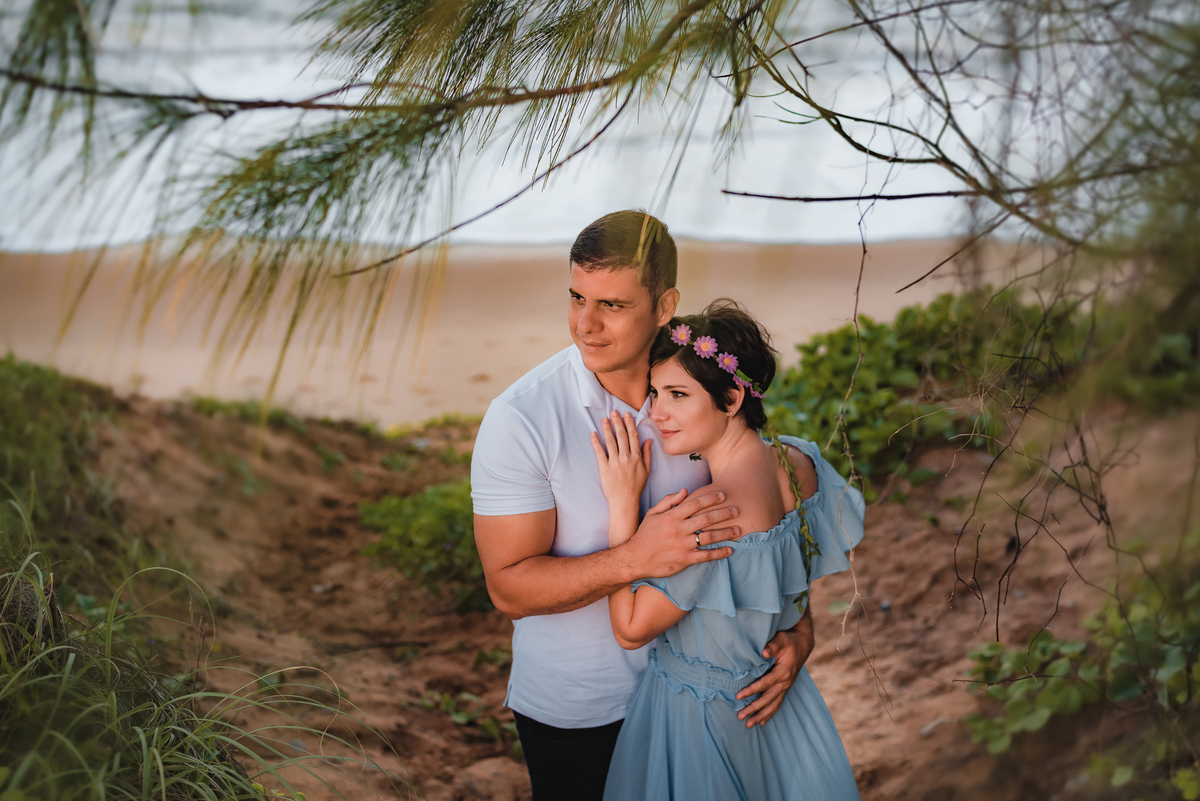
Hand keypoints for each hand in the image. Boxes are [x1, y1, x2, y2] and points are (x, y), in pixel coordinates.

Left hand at [590, 411, 651, 515]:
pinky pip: (600, 452)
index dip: (630, 424)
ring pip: (611, 442)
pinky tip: (593, 434)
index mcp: (637, 457)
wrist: (625, 501)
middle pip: (622, 436)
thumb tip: (648, 440)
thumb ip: (647, 454)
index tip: (626, 415)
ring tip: (604, 420)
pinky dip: (596, 442)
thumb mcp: (646, 470)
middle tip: (613, 412)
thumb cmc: (636, 487)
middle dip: (617, 422)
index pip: (633, 437)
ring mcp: (615, 462)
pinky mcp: (605, 468)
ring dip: (607, 429)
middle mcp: (626, 458)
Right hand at [621, 487, 741, 578]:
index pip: (695, 504)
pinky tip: (729, 550)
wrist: (635, 559)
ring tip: (738, 529)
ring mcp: (683, 545)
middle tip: (736, 510)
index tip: (722, 495)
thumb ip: (668, 501)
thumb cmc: (644, 535)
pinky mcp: (685, 560)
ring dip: (726, 533)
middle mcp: (679, 530)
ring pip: (709, 537)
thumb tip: (685, 490)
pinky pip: (705, 556)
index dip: (710, 498)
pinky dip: (719, 553)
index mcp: (671, 517)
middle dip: (723, 514)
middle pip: (706, 519)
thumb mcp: (653, 514)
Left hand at [735, 611, 813, 726]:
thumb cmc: (789, 640)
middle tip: (740, 716)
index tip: (737, 696)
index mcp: (783, 672)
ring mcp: (786, 687)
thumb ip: (773, 645)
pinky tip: (762, 722)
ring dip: (761, 715)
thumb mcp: (782, 639)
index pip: (764, 684)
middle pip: (768, 699)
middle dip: (754, 709)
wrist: (803, 644)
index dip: (751, 690)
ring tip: (749, 724)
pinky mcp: (785, 688)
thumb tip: (764, 652)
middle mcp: (785, 682)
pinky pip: (777, 704)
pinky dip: (769, 713)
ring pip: (773, 705)